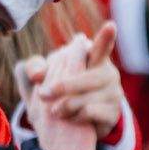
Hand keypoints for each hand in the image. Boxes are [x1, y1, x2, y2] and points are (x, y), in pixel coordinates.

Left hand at [21, 24, 121, 149]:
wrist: (73, 123)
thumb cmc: (58, 92)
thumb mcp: (42, 78)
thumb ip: (34, 68)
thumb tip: (38, 74)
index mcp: (93, 58)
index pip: (101, 47)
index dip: (107, 37)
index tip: (111, 26)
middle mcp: (109, 73)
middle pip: (87, 78)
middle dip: (64, 87)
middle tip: (42, 95)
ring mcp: (114, 94)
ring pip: (87, 98)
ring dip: (66, 105)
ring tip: (56, 111)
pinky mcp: (113, 113)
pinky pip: (91, 113)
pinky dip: (76, 117)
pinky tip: (71, 118)